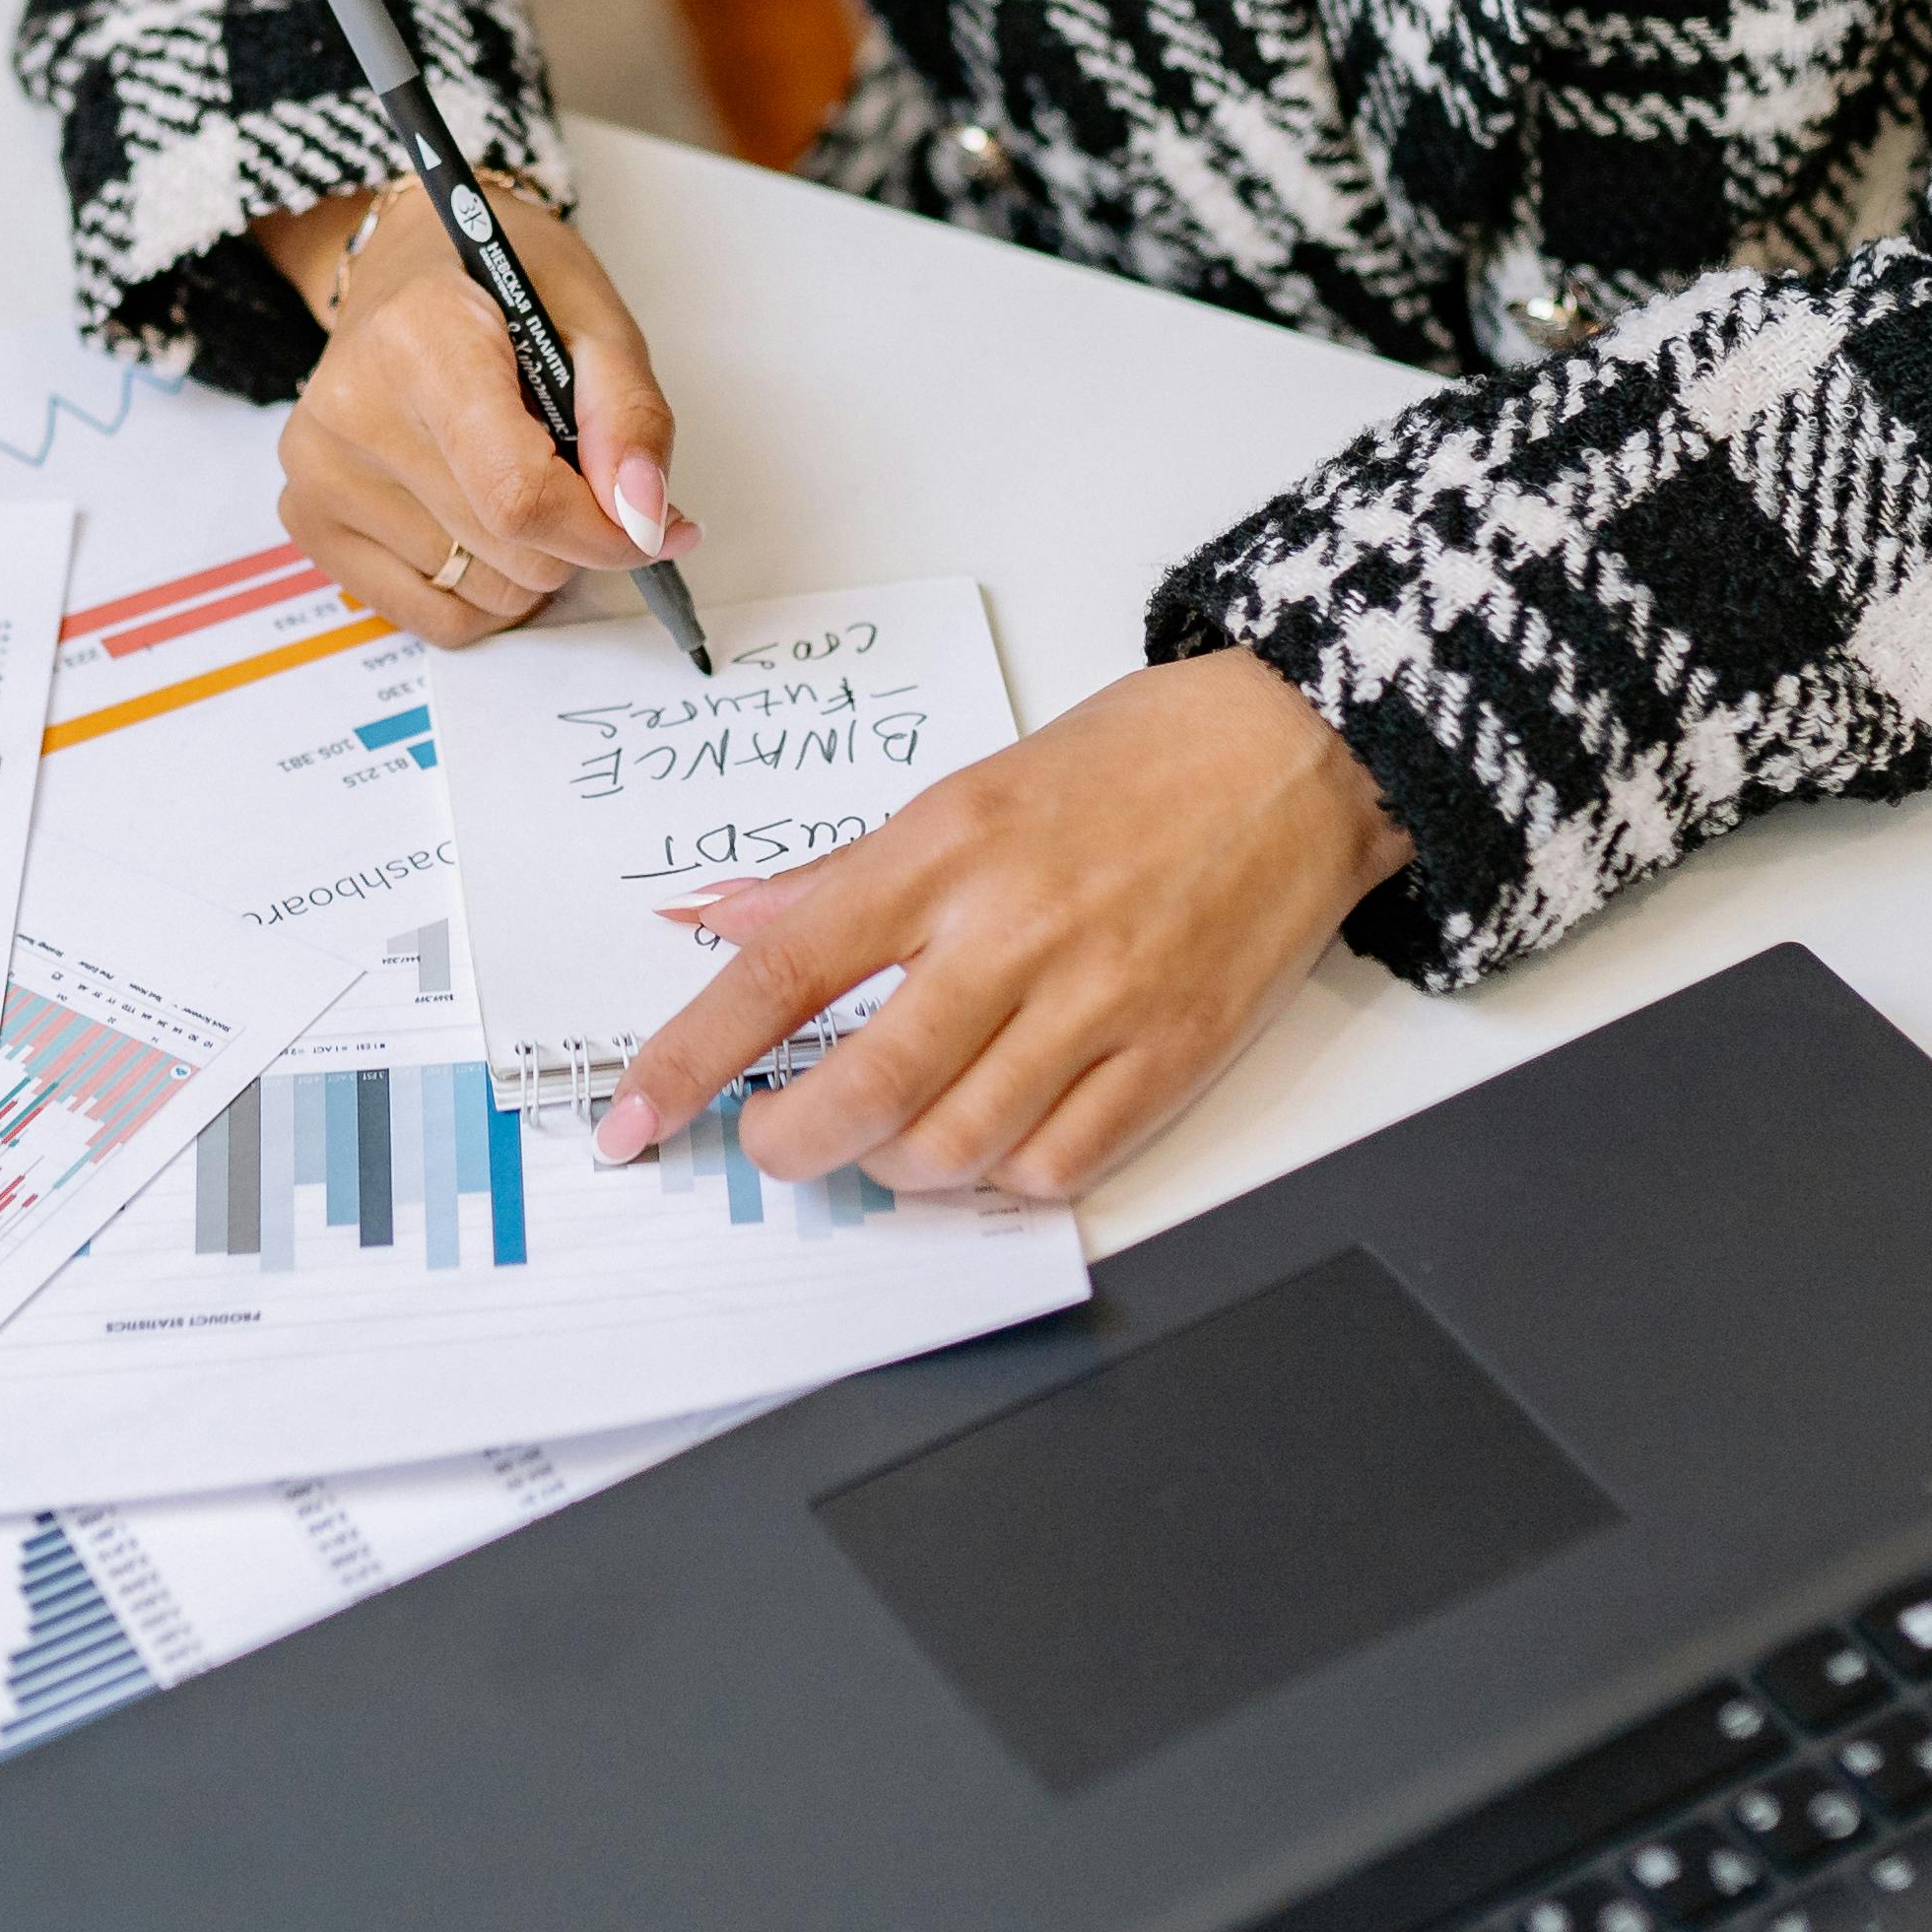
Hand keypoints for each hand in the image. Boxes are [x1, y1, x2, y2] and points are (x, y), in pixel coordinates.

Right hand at [260, 173, 701, 646]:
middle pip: (508, 553)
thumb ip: (630, 418)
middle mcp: (351, 410)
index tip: (649, 525)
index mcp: (420, 338)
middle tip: (567, 464)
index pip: (518, 495)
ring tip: (512, 476)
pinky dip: (482, 589)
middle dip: (571, 533)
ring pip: (482, 593)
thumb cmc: (497, 287)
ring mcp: (319, 472)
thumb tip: (645, 520)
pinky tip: (480, 524)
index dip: (603, 532)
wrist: (404, 270)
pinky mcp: (308, 520)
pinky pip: (434, 616)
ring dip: (527, 558)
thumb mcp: (591, 318)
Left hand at [602, 649, 1408, 1203]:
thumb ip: (844, 876)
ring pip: (954, 1147)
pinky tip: (990, 1143)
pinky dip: (1000, 1178)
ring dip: (894, 1170)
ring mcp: (1098, 1003)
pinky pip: (1055, 1167)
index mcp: (945, 850)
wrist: (1297, 753)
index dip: (691, 1060)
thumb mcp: (965, 790)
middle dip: (791, 1146)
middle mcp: (1013, 930)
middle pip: (864, 1091)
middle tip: (774, 1146)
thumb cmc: (1133, 762)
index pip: (783, 971)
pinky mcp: (1170, 1057)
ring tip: (888, 1141)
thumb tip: (727, 919)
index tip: (633, 1119)